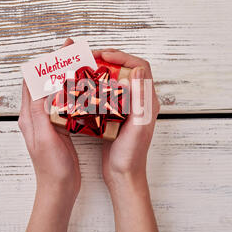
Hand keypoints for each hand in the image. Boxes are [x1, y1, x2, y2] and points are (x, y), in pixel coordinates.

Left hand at [19, 38, 79, 231]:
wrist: (57, 188)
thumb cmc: (52, 167)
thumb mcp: (45, 137)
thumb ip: (40, 112)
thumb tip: (39, 84)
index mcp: (29, 116)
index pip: (32, 81)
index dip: (45, 62)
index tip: (62, 48)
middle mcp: (35, 116)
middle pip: (41, 82)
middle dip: (56, 64)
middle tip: (73, 51)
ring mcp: (46, 122)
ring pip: (52, 91)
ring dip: (63, 75)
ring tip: (78, 64)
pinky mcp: (57, 128)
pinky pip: (61, 103)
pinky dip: (69, 90)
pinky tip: (81, 89)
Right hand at [93, 49, 160, 186]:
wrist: (124, 176)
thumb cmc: (131, 155)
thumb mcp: (138, 125)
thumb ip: (140, 98)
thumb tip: (138, 69)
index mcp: (148, 101)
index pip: (140, 66)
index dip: (122, 56)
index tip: (103, 55)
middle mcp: (140, 101)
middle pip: (126, 70)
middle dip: (109, 59)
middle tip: (89, 58)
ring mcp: (127, 108)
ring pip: (115, 80)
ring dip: (101, 71)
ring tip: (84, 69)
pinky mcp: (116, 115)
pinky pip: (107, 93)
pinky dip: (96, 86)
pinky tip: (83, 88)